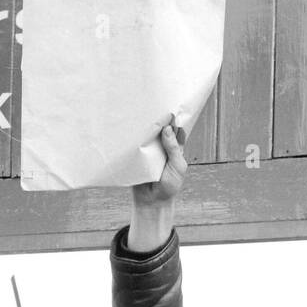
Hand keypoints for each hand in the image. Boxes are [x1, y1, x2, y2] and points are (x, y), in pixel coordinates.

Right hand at [129, 116, 187, 252]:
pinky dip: (131, 139)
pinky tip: (128, 130)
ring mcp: (148, 151)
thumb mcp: (178, 165)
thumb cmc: (170, 185)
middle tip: (150, 104)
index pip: (173, 128)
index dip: (171, 117)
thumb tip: (167, 128)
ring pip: (146, 136)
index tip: (168, 104)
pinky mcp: (136, 157)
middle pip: (158, 129)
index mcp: (174, 147)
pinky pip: (134, 146)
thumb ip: (173, 148)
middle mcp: (161, 146)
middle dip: (155, 119)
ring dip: (142, 128)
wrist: (152, 202)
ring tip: (138, 113)